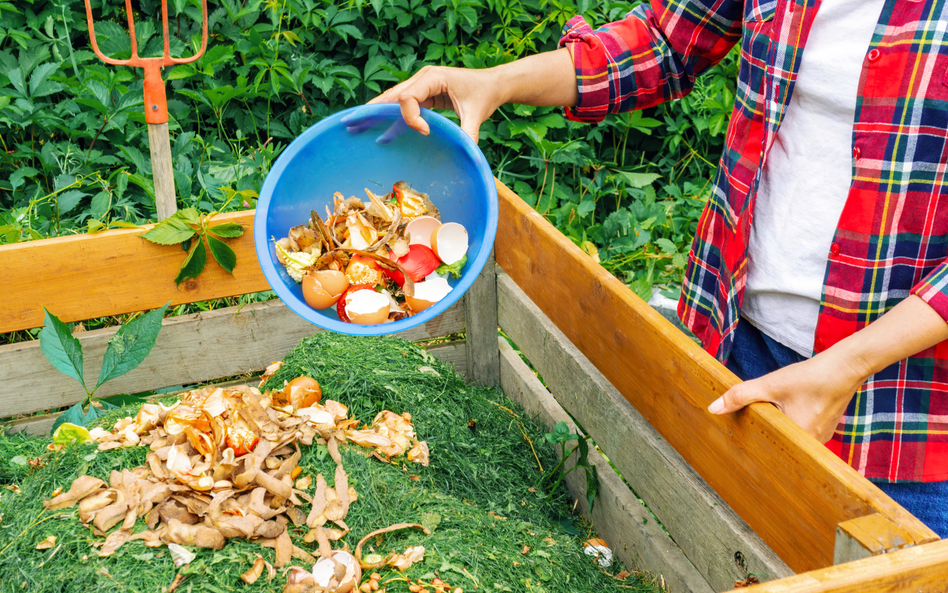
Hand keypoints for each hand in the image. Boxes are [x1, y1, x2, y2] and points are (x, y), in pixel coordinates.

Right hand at [368, 65, 504, 142]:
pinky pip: (404, 107)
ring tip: (355, 127)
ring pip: (394, 100)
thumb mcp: (477, 114)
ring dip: (377, 114)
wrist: (493, 84)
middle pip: (392, 95)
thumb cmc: (484, 94)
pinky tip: (380, 135)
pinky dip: (392, 119)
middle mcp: (423, 79)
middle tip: (353, 124)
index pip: (408, 95)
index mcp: (433, 77)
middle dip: (374, 110)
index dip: (410, 116)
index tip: (426, 132)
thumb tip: (467, 155)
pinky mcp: (424, 96)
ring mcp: (421, 86)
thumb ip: (468, 133)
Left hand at [707, 350, 870, 442]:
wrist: (844, 368)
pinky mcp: (823, 429)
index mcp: (797, 440)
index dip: (751, 447)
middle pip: (777, 443)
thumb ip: (740, 396)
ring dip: (776, 428)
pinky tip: (780, 413)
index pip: (767, 451)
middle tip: (740, 436)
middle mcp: (810, 445)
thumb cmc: (810, 378)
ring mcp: (819, 438)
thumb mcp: (769, 385)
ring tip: (759, 422)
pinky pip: (800, 431)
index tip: (736, 450)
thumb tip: (714, 408)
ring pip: (788, 436)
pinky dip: (788, 423)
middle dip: (761, 437)